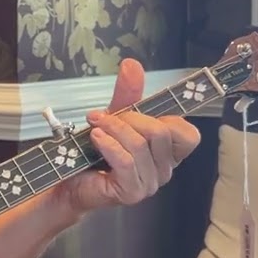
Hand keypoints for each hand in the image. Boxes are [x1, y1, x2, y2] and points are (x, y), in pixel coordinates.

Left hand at [62, 59, 200, 213]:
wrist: (69, 181)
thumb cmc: (96, 151)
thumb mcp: (115, 117)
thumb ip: (128, 93)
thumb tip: (131, 64)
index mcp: (168, 152)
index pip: (188, 134)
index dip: (165, 116)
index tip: (135, 109)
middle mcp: (164, 169)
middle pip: (161, 133)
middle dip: (130, 118)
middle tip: (104, 117)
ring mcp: (150, 183)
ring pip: (141, 145)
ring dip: (114, 129)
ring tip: (95, 126)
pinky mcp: (132, 192)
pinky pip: (126, 162)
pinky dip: (109, 145)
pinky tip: (96, 138)